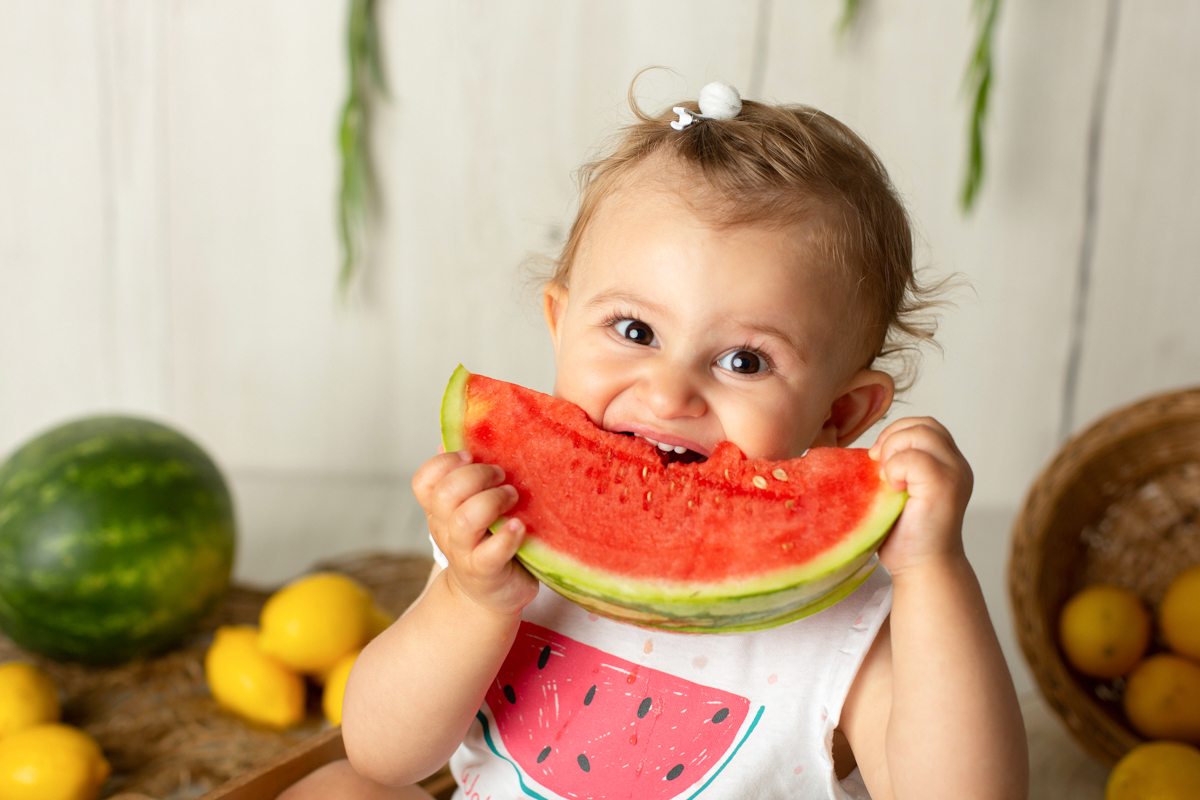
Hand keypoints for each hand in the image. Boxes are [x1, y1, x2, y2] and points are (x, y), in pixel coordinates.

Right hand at [411, 450, 538, 616]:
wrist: (491, 594)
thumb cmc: (488, 539)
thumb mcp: (474, 506)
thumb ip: (469, 475)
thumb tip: (466, 432)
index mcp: (440, 509)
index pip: (424, 480)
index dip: (445, 463)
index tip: (472, 456)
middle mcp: (446, 528)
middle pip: (446, 494)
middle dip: (477, 476)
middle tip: (502, 476)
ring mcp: (463, 552)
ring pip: (465, 519)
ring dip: (493, 501)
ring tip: (513, 499)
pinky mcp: (485, 573)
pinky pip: (489, 553)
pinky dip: (506, 536)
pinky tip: (519, 527)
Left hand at [868, 417, 973, 577]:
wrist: (922, 568)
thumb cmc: (905, 534)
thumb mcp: (898, 490)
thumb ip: (895, 465)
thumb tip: (867, 450)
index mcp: (948, 463)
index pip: (925, 425)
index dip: (897, 433)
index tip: (878, 460)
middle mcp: (958, 465)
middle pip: (925, 424)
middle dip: (893, 437)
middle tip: (878, 467)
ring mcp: (955, 475)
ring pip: (922, 433)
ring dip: (893, 450)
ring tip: (887, 479)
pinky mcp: (945, 487)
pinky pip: (915, 458)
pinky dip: (896, 468)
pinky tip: (893, 490)